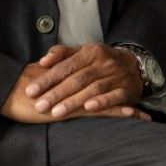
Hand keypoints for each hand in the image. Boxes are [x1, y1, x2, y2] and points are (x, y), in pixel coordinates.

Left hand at [23, 42, 148, 119]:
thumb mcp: (82, 53)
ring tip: (56, 113)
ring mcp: (117, 76)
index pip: (65, 66)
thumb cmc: (100, 61)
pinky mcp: (127, 89)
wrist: (134, 65)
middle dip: (56, 93)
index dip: (47, 79)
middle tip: (39, 106)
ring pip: (92, 89)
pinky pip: (114, 96)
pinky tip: (88, 108)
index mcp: (90, 52)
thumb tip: (43, 61)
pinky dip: (102, 102)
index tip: (30, 91)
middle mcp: (104, 62)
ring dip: (74, 101)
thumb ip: (62, 55)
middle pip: (77, 79)